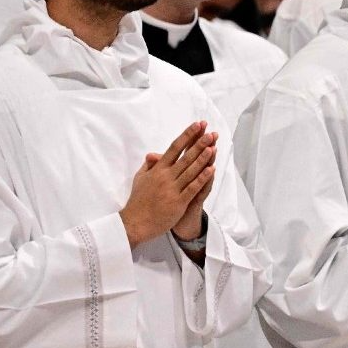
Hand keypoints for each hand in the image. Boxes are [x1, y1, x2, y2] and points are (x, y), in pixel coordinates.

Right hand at [119, 122, 216, 247]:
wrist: (134, 222)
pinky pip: (192, 188)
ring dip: (203, 158)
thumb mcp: (140, 178)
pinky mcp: (178, 202)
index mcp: (157, 169)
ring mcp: (172, 189)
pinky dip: (202, 178)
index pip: (174, 148)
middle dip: (199, 144)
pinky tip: (211, 169)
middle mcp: (165, 176)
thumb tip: (154, 154)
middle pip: (185, 157)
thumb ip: (149, 165)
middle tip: (211, 133)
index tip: (197, 125)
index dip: (187, 136)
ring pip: (190, 170)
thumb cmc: (138, 200)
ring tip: (213, 147)